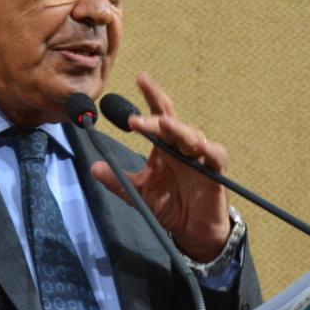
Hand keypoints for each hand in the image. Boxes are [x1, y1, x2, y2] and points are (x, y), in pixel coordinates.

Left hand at [91, 73, 230, 261]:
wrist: (192, 230)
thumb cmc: (170, 206)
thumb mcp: (139, 193)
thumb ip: (118, 181)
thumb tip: (94, 167)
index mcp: (164, 146)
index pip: (159, 114)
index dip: (151, 95)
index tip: (141, 78)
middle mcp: (182, 146)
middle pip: (171, 122)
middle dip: (155, 115)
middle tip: (135, 121)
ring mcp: (200, 157)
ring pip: (192, 135)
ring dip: (177, 129)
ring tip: (162, 124)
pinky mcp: (216, 171)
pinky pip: (216, 155)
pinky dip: (208, 150)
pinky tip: (198, 147)